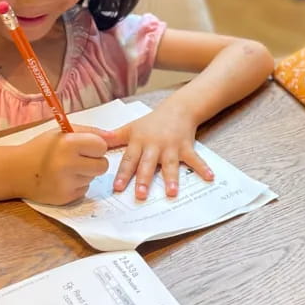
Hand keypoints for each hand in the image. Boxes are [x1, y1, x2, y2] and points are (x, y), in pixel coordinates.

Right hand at [14, 131, 109, 204]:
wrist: (15, 171)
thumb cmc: (41, 148)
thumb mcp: (63, 132)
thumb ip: (90, 132)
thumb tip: (114, 137)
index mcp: (69, 144)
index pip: (102, 146)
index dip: (96, 146)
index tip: (86, 146)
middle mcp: (68, 164)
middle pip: (103, 165)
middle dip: (95, 161)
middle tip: (80, 159)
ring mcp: (67, 183)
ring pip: (93, 178)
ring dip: (85, 173)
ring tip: (67, 169)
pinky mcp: (65, 198)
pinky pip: (84, 190)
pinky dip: (78, 184)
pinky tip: (63, 179)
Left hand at [93, 107, 213, 200]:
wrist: (178, 108)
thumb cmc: (152, 121)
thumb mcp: (131, 127)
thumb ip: (113, 137)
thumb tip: (94, 141)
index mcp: (139, 142)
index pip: (129, 160)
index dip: (123, 174)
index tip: (118, 188)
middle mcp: (155, 145)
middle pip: (148, 164)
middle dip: (145, 180)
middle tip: (141, 195)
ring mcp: (171, 147)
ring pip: (170, 164)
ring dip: (171, 178)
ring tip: (171, 193)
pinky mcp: (186, 147)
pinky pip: (195, 159)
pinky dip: (203, 168)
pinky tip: (209, 178)